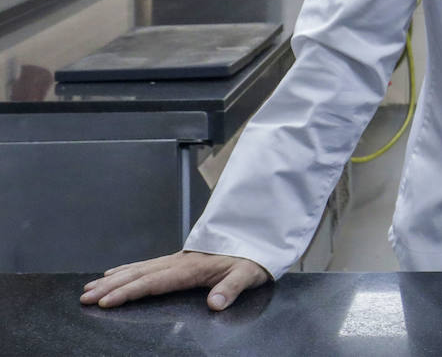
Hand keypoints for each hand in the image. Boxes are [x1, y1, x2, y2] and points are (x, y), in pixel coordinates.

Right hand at [80, 251, 269, 310]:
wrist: (259, 237)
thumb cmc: (254, 258)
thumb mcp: (249, 274)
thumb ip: (232, 289)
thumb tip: (215, 304)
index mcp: (192, 268)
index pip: (154, 282)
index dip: (128, 292)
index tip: (105, 301)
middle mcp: (180, 261)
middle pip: (139, 275)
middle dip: (110, 287)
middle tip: (84, 298)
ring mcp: (178, 258)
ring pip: (139, 268)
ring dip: (113, 279)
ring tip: (88, 288)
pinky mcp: (179, 259)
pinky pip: (147, 264)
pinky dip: (127, 269)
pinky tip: (114, 273)